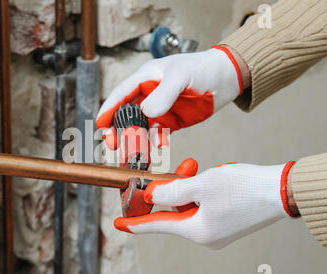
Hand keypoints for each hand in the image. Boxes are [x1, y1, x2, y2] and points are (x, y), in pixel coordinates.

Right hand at [96, 46, 243, 148]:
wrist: (227, 78)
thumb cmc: (203, 68)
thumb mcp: (181, 76)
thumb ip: (164, 93)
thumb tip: (146, 112)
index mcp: (145, 77)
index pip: (121, 94)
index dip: (108, 109)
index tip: (100, 124)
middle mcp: (148, 94)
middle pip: (125, 113)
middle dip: (117, 129)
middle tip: (113, 143)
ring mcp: (159, 109)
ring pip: (140, 127)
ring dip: (135, 139)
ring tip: (134, 152)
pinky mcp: (170, 121)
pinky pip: (157, 135)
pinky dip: (155, 142)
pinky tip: (159, 146)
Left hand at [114, 159, 296, 249]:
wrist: (282, 190)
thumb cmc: (244, 187)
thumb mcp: (201, 184)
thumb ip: (171, 190)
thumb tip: (150, 196)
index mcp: (197, 230)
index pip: (158, 225)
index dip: (136, 223)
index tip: (119, 224)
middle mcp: (206, 235)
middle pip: (175, 211)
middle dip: (173, 188)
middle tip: (180, 169)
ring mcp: (218, 230)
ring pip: (190, 205)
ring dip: (190, 185)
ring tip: (201, 168)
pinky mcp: (227, 221)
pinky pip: (204, 206)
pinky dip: (202, 191)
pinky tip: (213, 177)